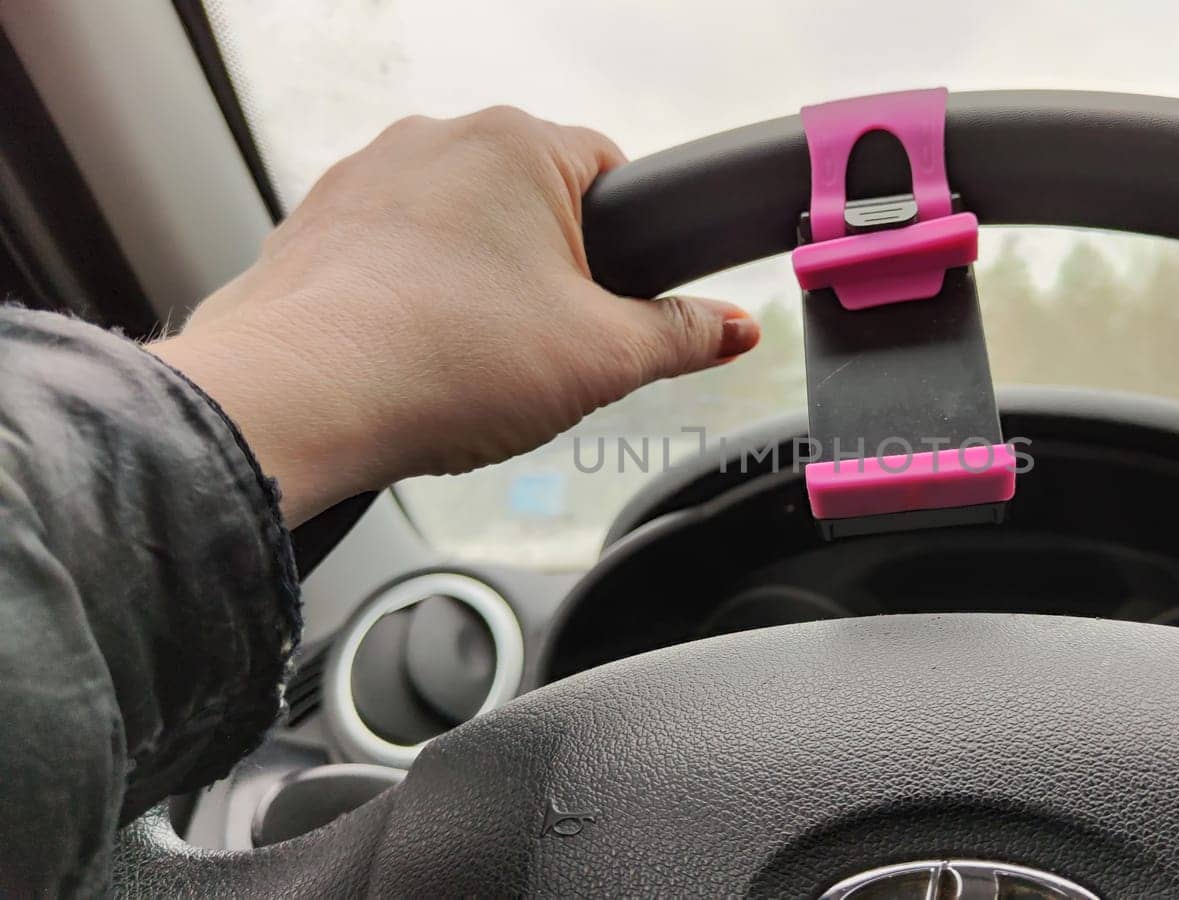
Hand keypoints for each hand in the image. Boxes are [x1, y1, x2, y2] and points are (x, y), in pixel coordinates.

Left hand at [150, 108, 758, 526]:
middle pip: (531, 203)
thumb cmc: (444, 361)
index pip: (612, 170)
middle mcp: (437, 139)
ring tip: (472, 361)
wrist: (298, 400)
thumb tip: (737, 327)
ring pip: (457, 228)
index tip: (617, 303)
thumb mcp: (602, 359)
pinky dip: (410, 298)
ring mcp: (365, 177)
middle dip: (549, 271)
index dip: (628, 247)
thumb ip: (684, 337)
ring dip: (477, 284)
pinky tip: (414, 358)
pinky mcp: (314, 225)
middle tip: (546, 348)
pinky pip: (391, 256)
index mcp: (518, 146)